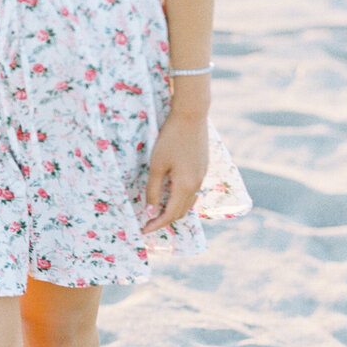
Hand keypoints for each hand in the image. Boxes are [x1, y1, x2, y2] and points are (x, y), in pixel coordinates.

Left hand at [141, 109, 207, 234]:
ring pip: (188, 203)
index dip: (156, 224)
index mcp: (185, 186)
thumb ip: (154, 190)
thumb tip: (151, 211)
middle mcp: (197, 185)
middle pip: (181, 212)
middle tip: (147, 223)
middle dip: (164, 220)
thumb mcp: (157, 166)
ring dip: (173, 211)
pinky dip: (180, 200)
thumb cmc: (170, 139)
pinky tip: (170, 196)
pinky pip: (192, 192)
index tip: (143, 230)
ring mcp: (202, 177)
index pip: (170, 214)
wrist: (191, 116)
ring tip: (157, 213)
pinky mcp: (203, 168)